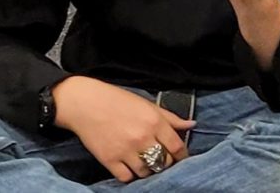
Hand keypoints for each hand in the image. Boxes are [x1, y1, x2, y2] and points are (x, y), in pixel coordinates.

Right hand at [52, 77, 191, 183]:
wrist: (87, 104)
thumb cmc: (119, 101)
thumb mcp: (149, 105)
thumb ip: (171, 118)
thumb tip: (192, 124)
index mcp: (155, 122)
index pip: (177, 147)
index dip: (182, 155)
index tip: (181, 157)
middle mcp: (142, 138)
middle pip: (163, 162)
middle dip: (166, 163)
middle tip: (162, 160)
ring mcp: (125, 150)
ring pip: (146, 172)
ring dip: (148, 169)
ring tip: (146, 163)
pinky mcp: (109, 159)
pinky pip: (126, 177)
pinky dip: (130, 175)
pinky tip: (131, 167)